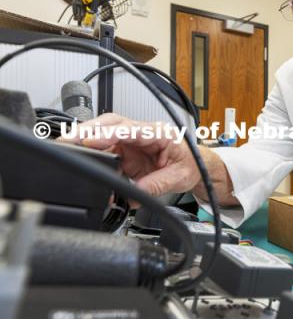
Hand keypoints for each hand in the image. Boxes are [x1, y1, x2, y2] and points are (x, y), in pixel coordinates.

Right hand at [58, 113, 199, 198]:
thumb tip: (132, 194)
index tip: (91, 139)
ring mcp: (134, 141)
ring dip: (86, 138)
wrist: (198, 166)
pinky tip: (81, 157)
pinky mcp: (128, 151)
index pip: (132, 130)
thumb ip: (154, 185)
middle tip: (68, 139)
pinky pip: (107, 148)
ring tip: (68, 147)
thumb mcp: (178, 178)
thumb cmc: (191, 165)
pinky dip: (92, 152)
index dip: (110, 134)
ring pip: (105, 133)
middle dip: (88, 129)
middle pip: (112, 124)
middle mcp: (144, 133)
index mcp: (161, 133)